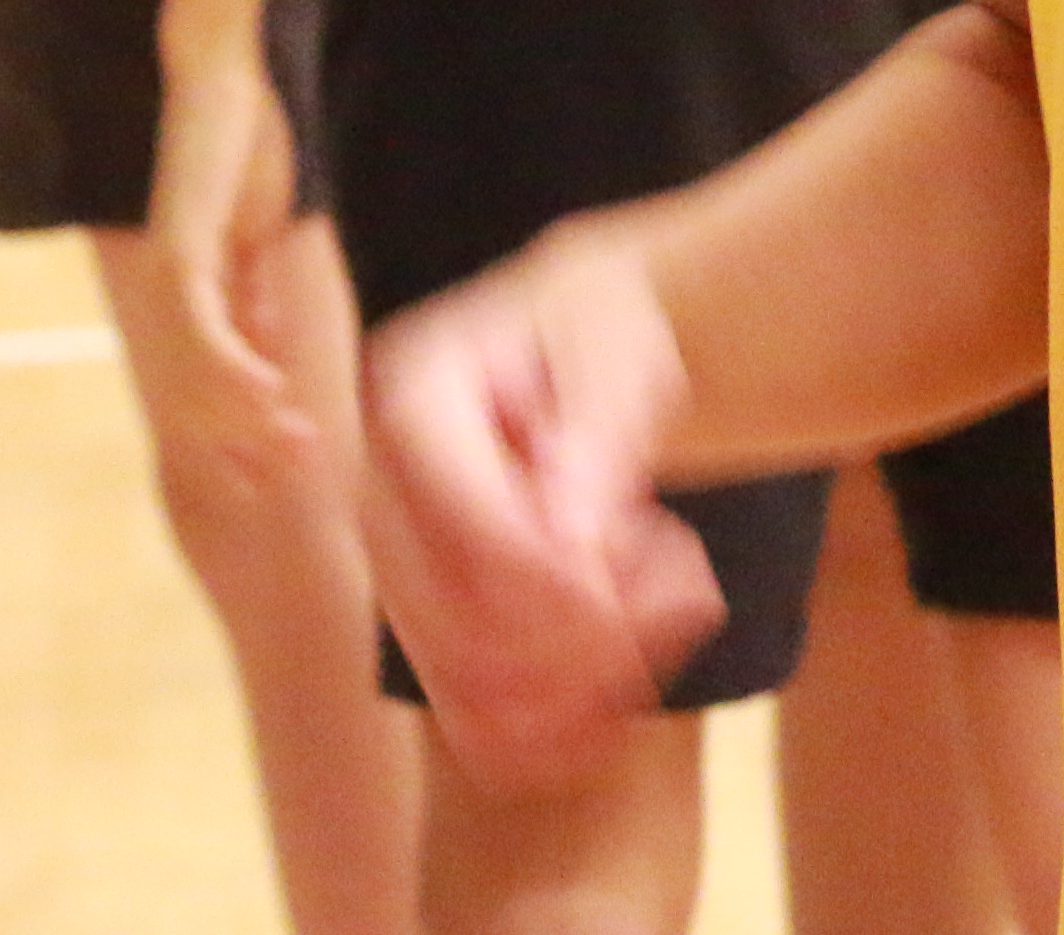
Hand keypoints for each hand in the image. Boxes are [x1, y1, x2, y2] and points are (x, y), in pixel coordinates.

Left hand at [141, 40, 321, 486]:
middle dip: (241, 440)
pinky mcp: (180, 251)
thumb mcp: (257, 229)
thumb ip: (257, 284)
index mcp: (185, 292)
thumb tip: (268, 338)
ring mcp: (166, 276)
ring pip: (196, 372)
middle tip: (291, 474)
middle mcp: (165, 294)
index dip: (232, 432)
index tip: (271, 475)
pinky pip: (203, 325)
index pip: (201, 383)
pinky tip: (268, 393)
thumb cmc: (240, 143)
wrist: (219, 76)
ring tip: (292, 447)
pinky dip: (232, 365)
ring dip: (246, 415)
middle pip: (191, 393)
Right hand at [361, 227, 730, 786]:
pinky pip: (476, 723)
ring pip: (467, 689)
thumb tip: (573, 543)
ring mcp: (392, 571)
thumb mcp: (621, 364)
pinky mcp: (423, 628)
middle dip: (590, 634)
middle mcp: (377, 493)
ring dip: (588, 682)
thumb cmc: (602, 341)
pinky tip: (639, 660)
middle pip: (458, 623)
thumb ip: (597, 443)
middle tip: (686, 583)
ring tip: (670, 605)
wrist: (579, 355)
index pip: (467, 520)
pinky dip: (567, 720)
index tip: (674, 577)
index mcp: (410, 396)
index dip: (568, 573)